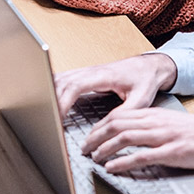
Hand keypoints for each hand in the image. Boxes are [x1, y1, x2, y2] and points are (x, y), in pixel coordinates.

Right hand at [54, 53, 178, 114]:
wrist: (150, 66)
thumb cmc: (146, 81)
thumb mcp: (141, 100)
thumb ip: (124, 113)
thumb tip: (107, 127)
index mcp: (104, 75)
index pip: (75, 86)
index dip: (62, 100)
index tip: (56, 115)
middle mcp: (92, 71)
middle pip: (62, 81)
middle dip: (51, 99)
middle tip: (46, 120)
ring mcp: (87, 71)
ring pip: (61, 78)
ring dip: (50, 92)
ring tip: (44, 111)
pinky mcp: (86, 75)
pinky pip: (65, 79)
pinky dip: (54, 87)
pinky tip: (48, 97)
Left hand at [82, 108, 193, 173]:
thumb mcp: (172, 125)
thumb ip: (151, 127)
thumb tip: (129, 135)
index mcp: (155, 114)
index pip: (118, 116)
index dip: (99, 126)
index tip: (88, 137)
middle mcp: (156, 122)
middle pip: (116, 124)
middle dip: (95, 136)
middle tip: (83, 148)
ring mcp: (164, 137)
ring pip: (125, 137)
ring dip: (104, 148)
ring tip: (93, 158)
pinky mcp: (172, 152)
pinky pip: (141, 156)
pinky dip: (122, 162)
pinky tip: (111, 168)